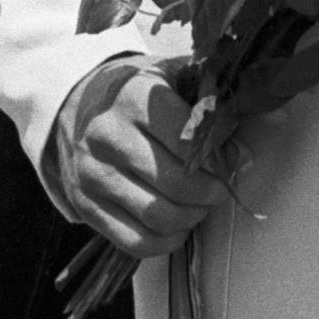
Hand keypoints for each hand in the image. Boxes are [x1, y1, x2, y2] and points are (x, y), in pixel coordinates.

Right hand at [47, 60, 228, 261]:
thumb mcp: (169, 76)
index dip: (219, 159)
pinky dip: (167, 241)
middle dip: (211, 193)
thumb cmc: (134, 92)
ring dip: (191, 218)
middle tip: (219, 188)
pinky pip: (136, 242)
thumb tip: (242, 154)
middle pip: (178, 186)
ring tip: (198, 204)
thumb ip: (209, 106)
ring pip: (160, 218)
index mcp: (133, 98)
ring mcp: (93, 174)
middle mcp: (108, 136)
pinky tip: (176, 224)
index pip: (190, 144)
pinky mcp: (85, 205)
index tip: (229, 160)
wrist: (75, 104)